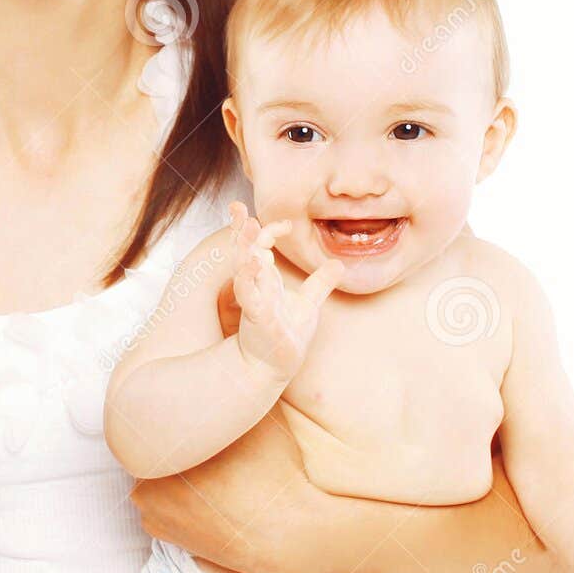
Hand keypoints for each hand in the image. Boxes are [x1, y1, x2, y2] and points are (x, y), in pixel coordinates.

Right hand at [227, 201, 342, 380]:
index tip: (287, 223)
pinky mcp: (256, 316)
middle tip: (235, 206)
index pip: (260, 244)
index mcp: (266, 279)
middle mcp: (256, 285)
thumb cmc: (287, 336)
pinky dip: (248, 278)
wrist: (275, 367)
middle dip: (240, 228)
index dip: (268, 229)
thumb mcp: (309, 304)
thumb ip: (320, 283)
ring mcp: (254, 299)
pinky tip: (253, 263)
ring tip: (246, 226)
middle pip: (244, 249)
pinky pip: (248, 294)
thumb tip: (338, 263)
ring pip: (244, 267)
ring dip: (244, 246)